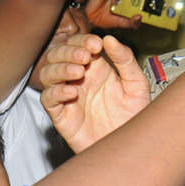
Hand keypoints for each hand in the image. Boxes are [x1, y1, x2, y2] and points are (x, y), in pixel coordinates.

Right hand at [39, 34, 149, 152]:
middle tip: (85, 57)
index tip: (95, 44)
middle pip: (58, 55)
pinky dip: (56, 92)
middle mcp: (79, 80)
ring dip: (60, 68)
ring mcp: (68, 97)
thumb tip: (109, 39)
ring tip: (79, 72)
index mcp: (96, 68)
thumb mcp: (137, 84)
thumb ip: (125, 60)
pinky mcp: (62, 116)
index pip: (78, 44)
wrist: (131, 146)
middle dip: (69, 51)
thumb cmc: (133, 117)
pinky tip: (72, 92)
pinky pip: (48, 100)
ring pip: (47, 74)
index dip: (82, 40)